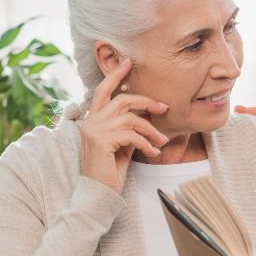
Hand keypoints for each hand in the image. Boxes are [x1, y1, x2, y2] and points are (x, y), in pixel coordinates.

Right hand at [79, 58, 169, 192]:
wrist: (97, 193)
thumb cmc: (109, 171)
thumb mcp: (120, 144)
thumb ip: (127, 128)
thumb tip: (145, 116)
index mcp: (92, 119)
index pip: (102, 90)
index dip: (115, 75)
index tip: (128, 62)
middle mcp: (90, 121)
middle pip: (122, 99)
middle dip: (146, 101)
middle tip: (164, 107)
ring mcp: (94, 130)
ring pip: (131, 119)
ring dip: (151, 130)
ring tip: (162, 141)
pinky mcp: (101, 141)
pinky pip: (132, 136)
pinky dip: (147, 144)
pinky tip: (154, 152)